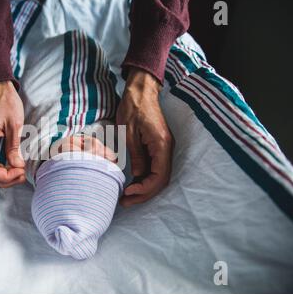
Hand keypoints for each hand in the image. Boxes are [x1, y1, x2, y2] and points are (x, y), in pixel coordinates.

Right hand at [0, 81, 25, 187]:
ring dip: (0, 176)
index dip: (4, 177)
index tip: (20, 172)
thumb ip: (15, 147)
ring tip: (18, 172)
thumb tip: (18, 166)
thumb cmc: (6, 101)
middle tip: (21, 175)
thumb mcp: (16, 124)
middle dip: (3, 180)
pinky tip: (10, 166)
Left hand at [116, 68, 173, 206]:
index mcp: (161, 144)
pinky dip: (145, 179)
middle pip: (161, 180)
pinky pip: (155, 168)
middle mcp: (166, 148)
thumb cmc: (133, 107)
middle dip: (144, 194)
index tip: (128, 192)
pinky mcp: (158, 147)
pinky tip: (132, 184)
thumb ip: (136, 156)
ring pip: (159, 176)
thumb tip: (138, 176)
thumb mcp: (128, 132)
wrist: (141, 91)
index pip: (159, 176)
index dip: (145, 189)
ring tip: (127, 197)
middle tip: (125, 202)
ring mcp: (164, 148)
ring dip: (144, 188)